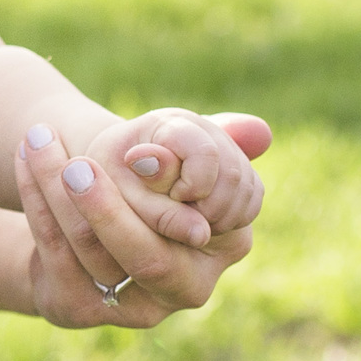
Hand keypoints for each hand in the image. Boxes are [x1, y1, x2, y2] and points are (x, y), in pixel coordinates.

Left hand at [14, 112, 269, 329]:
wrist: (91, 227)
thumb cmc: (151, 182)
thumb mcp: (181, 155)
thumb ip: (213, 141)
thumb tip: (255, 131)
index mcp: (226, 246)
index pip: (199, 225)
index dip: (172, 189)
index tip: (138, 152)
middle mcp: (188, 289)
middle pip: (146, 256)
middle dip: (107, 206)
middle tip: (76, 162)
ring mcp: (131, 309)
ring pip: (90, 248)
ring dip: (57, 188)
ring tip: (38, 141)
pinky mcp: (76, 308)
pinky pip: (53, 251)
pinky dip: (34, 199)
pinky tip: (23, 159)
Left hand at [86, 107, 268, 248]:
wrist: (114, 172)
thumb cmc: (107, 184)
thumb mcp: (121, 196)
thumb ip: (157, 213)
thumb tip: (201, 236)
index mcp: (169, 123)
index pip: (204, 153)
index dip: (192, 187)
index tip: (171, 201)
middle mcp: (204, 127)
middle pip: (233, 173)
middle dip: (209, 208)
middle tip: (180, 221)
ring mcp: (226, 147)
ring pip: (249, 188)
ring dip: (222, 217)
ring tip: (187, 225)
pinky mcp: (239, 172)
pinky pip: (253, 199)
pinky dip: (234, 218)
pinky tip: (204, 224)